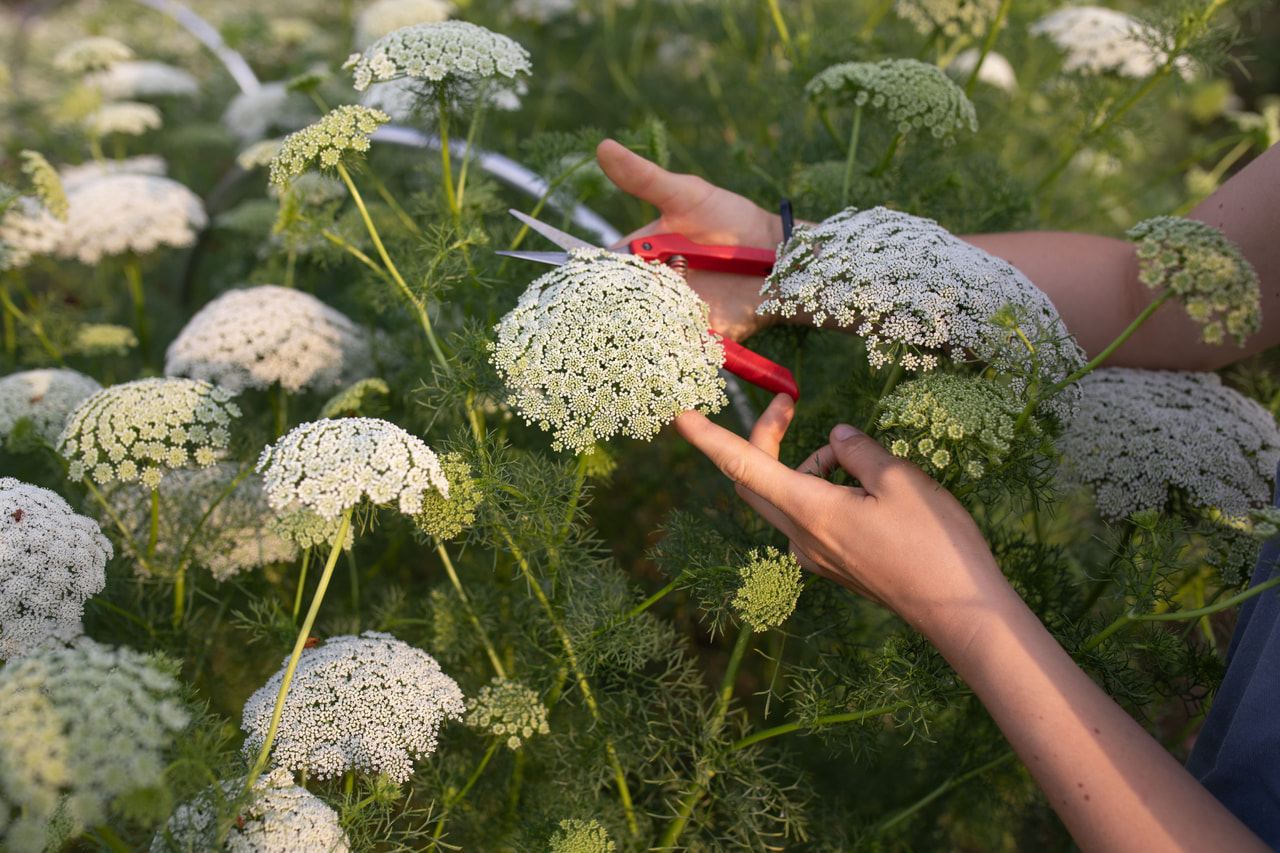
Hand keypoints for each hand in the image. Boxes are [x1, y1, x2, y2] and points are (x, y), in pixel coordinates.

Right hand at [595, 139, 781, 341]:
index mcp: (641, 259)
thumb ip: (644, 178)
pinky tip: (654, 357)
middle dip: (608, 311)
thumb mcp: (686, 196)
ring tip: (625, 335)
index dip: (589, 277)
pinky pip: (675, 350)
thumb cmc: (730, 220)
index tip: (576, 280)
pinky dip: (665, 355)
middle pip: (619, 306)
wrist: (778, 255)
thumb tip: (602, 148)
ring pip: (642, 331)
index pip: (605, 270)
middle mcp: (651, 291)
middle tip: (600, 312)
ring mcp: (672, 316)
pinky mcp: (697, 339)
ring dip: (633, 335)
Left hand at [674, 394, 1006, 637]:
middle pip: (756, 479)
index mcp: (809, 510)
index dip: (708, 439)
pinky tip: (873, 491)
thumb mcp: (900, 479)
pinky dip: (827, 490)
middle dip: (766, 437)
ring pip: (789, 495)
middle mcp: (800, 536)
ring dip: (813, 463)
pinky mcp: (833, 565)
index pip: (742, 466)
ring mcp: (815, 555)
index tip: (680, 415)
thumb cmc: (935, 544)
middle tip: (789, 402)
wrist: (961, 613)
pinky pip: (812, 516)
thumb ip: (858, 450)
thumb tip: (836, 437)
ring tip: (867, 461)